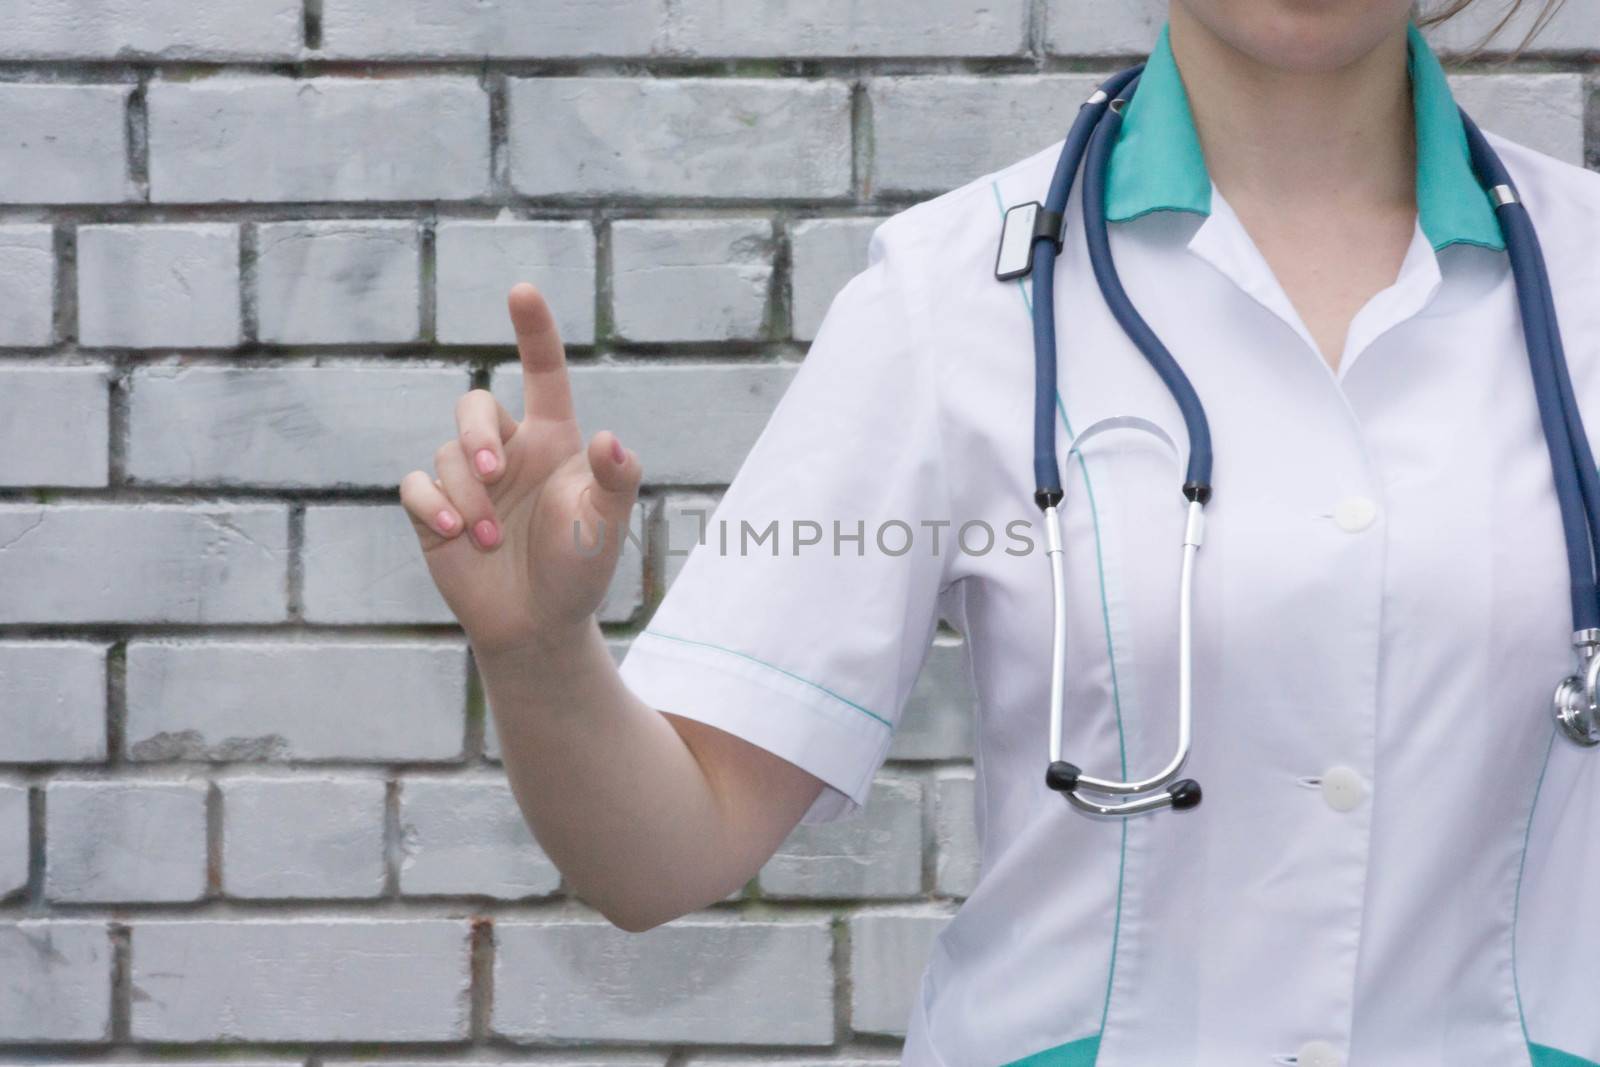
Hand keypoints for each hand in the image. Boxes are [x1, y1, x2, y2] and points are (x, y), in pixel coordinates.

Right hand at [399, 283, 641, 657]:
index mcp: (553, 440)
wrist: (539, 624)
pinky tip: (456, 533)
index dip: (533, 331)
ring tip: (488, 538)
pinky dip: (432, 504)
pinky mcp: (434, 510)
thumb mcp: (607, 525)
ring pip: (446, 453)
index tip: (523, 291)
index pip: (543, 373)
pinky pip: (416, 484)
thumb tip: (611, 440)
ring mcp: (467, 480)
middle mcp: (507, 450)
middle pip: (473, 404)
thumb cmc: (580, 568)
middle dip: (476, 432)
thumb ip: (617, 480)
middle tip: (495, 472)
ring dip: (467, 494)